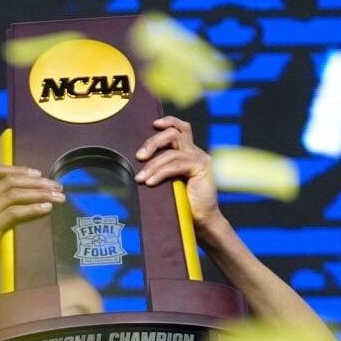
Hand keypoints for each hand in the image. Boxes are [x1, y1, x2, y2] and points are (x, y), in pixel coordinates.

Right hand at [0, 165, 63, 285]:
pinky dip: (32, 209)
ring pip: (13, 195)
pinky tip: (46, 209)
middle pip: (8, 182)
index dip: (19, 169)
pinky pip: (13, 213)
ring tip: (57, 197)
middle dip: (36, 182)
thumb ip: (6, 206)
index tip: (40, 174)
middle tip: (57, 187)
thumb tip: (35, 190)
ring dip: (39, 194)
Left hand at [134, 116, 222, 236]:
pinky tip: (150, 182)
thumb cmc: (182, 202)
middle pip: (174, 134)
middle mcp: (196, 152)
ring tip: (140, 177)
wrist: (201, 219)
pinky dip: (161, 173)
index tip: (153, 124)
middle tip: (139, 156)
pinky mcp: (202, 168)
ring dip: (153, 164)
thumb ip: (161, 168)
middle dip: (153, 142)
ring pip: (172, 151)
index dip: (168, 121)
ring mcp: (201, 159)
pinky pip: (177, 165)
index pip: (181, 128)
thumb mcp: (169, 181)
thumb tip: (138, 162)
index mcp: (189, 152)